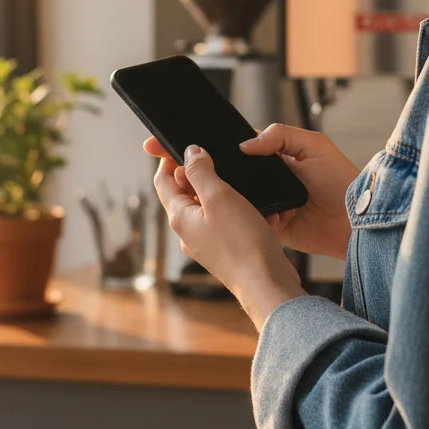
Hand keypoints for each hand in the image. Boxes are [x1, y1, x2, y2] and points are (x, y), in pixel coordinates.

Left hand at [152, 145, 306, 329]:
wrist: (265, 283)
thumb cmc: (242, 243)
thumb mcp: (219, 197)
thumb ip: (201, 172)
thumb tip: (190, 152)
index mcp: (180, 218)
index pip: (163, 182)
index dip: (169, 160)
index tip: (183, 145)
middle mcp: (188, 232)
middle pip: (183, 194)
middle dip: (197, 174)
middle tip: (216, 159)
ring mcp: (206, 243)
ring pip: (205, 208)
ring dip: (218, 190)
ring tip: (237, 181)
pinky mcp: (225, 250)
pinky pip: (223, 222)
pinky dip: (232, 208)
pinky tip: (251, 205)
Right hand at [239, 124, 358, 261]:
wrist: (353, 219)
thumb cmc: (341, 179)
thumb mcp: (314, 145)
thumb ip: (280, 135)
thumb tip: (246, 144)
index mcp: (280, 158)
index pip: (249, 149)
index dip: (237, 149)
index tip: (226, 150)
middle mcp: (272, 181)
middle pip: (241, 176)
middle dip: (235, 176)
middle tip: (232, 176)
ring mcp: (272, 205)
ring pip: (242, 200)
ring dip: (241, 199)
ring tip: (246, 195)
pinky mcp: (273, 227)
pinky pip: (254, 223)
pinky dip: (253, 219)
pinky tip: (262, 213)